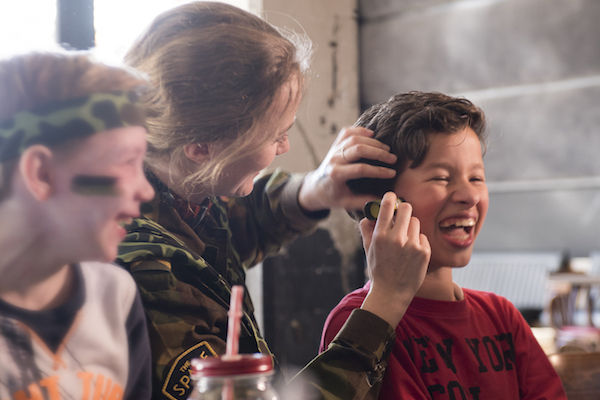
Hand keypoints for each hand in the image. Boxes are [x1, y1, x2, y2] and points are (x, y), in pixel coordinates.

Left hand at [297, 127, 396, 211]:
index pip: (361, 169)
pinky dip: (360, 131)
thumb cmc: (333, 196)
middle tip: (393, 158)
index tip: (392, 173)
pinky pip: (347, 132)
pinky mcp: (335, 144)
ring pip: (355, 138)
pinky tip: (372, 135)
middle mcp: (334, 160)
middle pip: (358, 150)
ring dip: (373, 142)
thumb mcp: (347, 203)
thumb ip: (365, 201)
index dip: (379, 171)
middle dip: (378, 153)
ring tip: (387, 149)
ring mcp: (334, 150)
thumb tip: (385, 200)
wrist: (316, 187)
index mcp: (336, 175)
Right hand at [360, 192, 430, 326]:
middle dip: (403, 210)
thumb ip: (366, 230)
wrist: (392, 293)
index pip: (387, 205)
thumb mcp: (368, 250)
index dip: (390, 197)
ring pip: (415, 222)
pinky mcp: (424, 252)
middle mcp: (396, 238)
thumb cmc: (378, 270)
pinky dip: (418, 241)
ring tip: (405, 240)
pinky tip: (411, 253)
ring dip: (410, 227)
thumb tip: (367, 217)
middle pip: (406, 208)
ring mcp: (412, 245)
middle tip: (401, 216)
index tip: (391, 196)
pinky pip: (422, 236)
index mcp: (380, 235)